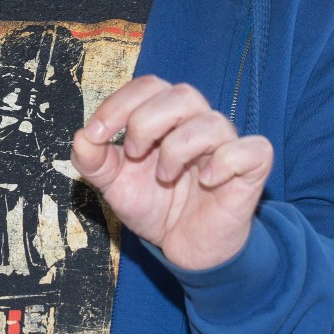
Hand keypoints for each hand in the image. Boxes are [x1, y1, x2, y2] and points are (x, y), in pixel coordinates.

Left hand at [70, 76, 273, 271]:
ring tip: (164, 176)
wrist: (183, 247)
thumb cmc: (155, 205)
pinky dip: (226, 162)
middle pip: (182, 94)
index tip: (96, 135)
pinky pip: (252, 150)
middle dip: (147, 121)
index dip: (119, 104)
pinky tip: (206, 180)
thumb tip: (81, 137)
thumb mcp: (114, 185)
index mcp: (166, 118)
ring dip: (179, 148)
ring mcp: (226, 145)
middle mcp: (198, 124)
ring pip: (213, 122)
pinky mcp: (250, 171)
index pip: (148, 86)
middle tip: (133, 154)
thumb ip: (93, 160)